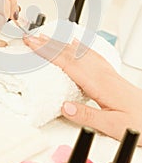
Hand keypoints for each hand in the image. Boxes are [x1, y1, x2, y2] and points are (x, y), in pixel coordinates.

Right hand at [23, 34, 141, 144]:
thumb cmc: (138, 122)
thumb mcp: (112, 126)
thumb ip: (87, 116)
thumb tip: (63, 106)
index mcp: (98, 83)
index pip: (67, 63)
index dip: (47, 52)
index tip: (32, 43)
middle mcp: (100, 72)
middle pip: (69, 52)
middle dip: (48, 43)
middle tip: (31, 36)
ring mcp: (104, 70)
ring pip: (78, 50)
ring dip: (60, 42)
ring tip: (46, 36)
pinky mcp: (108, 72)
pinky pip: (89, 53)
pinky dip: (78, 45)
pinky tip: (74, 42)